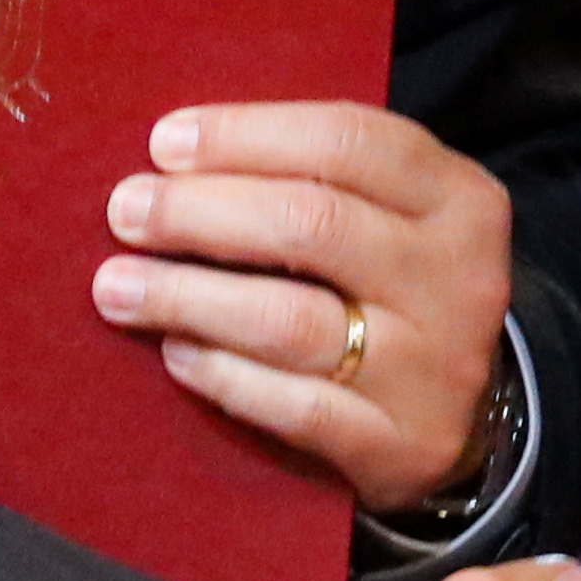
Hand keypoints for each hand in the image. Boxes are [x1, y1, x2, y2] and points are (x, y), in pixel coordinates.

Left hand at [97, 102, 512, 514]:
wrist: (463, 417)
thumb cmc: (393, 289)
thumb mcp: (388, 215)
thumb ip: (312, 178)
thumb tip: (173, 158)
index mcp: (459, 197)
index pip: (346, 142)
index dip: (245, 135)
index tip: (163, 143)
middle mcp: (459, 277)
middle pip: (312, 225)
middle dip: (200, 213)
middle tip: (126, 212)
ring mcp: (436, 367)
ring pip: (292, 321)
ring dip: (188, 297)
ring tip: (117, 287)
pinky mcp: (404, 444)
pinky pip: (294, 406)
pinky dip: (223, 375)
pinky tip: (174, 352)